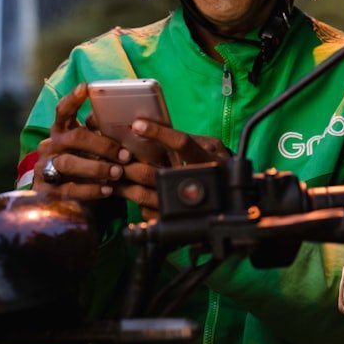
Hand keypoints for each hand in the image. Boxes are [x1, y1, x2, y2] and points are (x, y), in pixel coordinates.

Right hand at [33, 83, 131, 199]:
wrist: (66, 199)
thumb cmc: (87, 166)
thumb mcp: (92, 150)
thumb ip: (102, 137)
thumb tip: (131, 125)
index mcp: (61, 131)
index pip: (63, 110)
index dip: (72, 99)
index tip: (85, 88)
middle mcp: (50, 145)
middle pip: (74, 137)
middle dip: (102, 145)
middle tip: (125, 154)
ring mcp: (44, 167)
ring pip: (69, 162)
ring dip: (97, 167)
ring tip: (118, 173)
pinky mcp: (46, 189)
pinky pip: (69, 188)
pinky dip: (90, 189)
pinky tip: (108, 189)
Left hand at [114, 118, 231, 219]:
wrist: (231, 196)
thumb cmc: (216, 164)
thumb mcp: (211, 146)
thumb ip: (188, 139)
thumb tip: (156, 128)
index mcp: (208, 160)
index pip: (182, 143)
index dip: (159, 133)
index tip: (137, 125)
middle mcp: (195, 182)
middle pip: (155, 173)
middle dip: (130, 165)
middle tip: (116, 156)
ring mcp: (183, 204)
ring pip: (144, 195)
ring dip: (123, 184)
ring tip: (112, 173)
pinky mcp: (173, 218)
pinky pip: (146, 211)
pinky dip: (133, 200)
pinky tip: (123, 190)